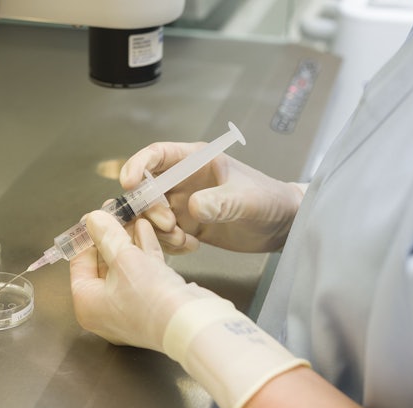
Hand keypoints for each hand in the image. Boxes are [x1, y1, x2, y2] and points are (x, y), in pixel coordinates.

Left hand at [69, 210, 219, 349]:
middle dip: (112, 236)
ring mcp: (129, 308)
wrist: (190, 323)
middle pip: (103, 263)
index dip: (86, 237)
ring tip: (133, 217)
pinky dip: (144, 253)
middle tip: (115, 213)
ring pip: (125, 267)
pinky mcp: (151, 304)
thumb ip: (107, 236)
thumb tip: (94, 220)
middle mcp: (104, 310)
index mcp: (87, 304)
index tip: (94, 218)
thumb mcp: (123, 258)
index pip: (79, 263)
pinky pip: (142, 274)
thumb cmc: (150, 298)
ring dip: (130, 241)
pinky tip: (147, 230)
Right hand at [120, 141, 305, 252]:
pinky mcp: (186, 226)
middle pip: (146, 189)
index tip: (129, 183)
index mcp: (194, 161)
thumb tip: (193, 207)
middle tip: (169, 225)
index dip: (138, 165)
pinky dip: (170, 244)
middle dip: (149, 209)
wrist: (283, 226)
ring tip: (183, 240)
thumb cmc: (270, 200)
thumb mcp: (247, 199)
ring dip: (158, 231)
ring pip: (150, 215)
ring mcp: (182, 205)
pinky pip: (162, 235)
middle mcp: (183, 181)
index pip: (157, 155)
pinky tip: (192, 247)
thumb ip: (221, 202)